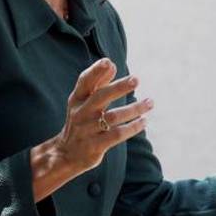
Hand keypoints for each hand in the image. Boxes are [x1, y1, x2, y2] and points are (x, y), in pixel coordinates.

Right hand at [30, 58, 151, 200]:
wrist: (65, 154)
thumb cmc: (81, 121)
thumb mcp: (84, 102)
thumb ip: (97, 83)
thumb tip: (111, 64)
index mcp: (77, 99)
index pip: (84, 82)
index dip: (95, 71)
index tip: (109, 62)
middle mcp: (80, 113)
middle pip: (100, 97)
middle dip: (119, 87)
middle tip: (136, 79)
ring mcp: (87, 130)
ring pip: (113, 117)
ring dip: (134, 109)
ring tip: (150, 102)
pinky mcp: (95, 146)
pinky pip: (117, 134)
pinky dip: (133, 127)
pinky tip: (144, 121)